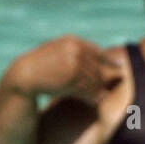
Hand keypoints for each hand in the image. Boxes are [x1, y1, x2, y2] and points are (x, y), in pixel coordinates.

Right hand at [7, 36, 125, 103]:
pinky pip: (88, 89)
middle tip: (105, 91)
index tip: (119, 66)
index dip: (109, 60)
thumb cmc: (41, 66)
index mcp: (72, 41)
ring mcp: (74, 63)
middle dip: (101, 81)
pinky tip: (93, 102)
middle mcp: (75, 49)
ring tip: (99, 98)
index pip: (97, 51)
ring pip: (94, 80)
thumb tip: (94, 61)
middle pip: (97, 69)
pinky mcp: (72, 78)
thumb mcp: (57, 52)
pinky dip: (92, 97)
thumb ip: (74, 53)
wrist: (25, 74)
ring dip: (97, 91)